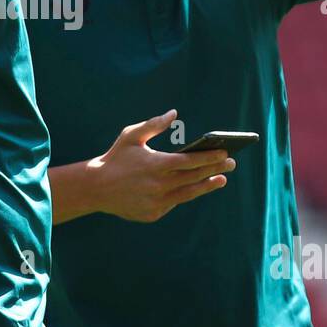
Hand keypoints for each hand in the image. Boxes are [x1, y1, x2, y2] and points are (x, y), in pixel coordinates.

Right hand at [91, 109, 235, 222]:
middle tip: (230, 163)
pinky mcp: (153, 214)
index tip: (225, 152)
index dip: (209, 157)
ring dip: (207, 185)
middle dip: (214, 169)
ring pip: (189, 194)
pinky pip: (173, 203)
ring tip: (221, 179)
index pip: (190, 161)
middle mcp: (159, 185)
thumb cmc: (116, 158)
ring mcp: (157, 202)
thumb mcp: (131, 136)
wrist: (96, 188)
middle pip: (194, 177)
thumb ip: (154, 124)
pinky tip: (195, 187)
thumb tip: (174, 113)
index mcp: (156, 165)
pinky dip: (184, 195)